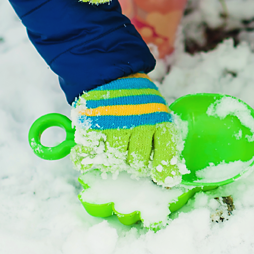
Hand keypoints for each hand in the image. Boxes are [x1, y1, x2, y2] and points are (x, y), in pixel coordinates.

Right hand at [71, 73, 186, 186]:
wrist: (111, 73)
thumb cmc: (138, 100)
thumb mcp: (157, 113)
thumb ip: (161, 141)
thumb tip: (167, 178)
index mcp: (158, 119)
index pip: (165, 151)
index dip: (164, 170)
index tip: (163, 180)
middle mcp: (137, 122)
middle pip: (136, 161)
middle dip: (135, 165)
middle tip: (132, 157)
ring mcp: (112, 124)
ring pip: (113, 159)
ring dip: (113, 161)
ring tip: (115, 151)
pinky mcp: (89, 124)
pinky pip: (86, 154)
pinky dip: (86, 160)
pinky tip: (90, 157)